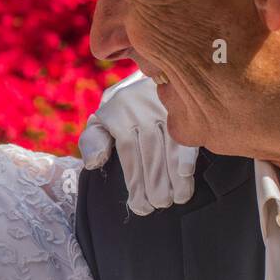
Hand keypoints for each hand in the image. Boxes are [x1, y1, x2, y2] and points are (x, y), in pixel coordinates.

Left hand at [78, 69, 198, 214]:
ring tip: (179, 198)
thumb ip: (92, 141)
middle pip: (150, 149)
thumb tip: (93, 163)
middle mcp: (140, 105)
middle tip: (161, 205)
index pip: (128, 151)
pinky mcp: (183, 103)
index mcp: (118, 111)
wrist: (149, 73)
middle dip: (156, 181)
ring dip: (175, 174)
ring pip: (170, 142)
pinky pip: (186, 130)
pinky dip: (187, 153)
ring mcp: (163, 102)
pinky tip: (187, 173)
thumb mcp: (100, 121)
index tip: (141, 207)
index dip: (135, 180)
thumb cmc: (121, 110)